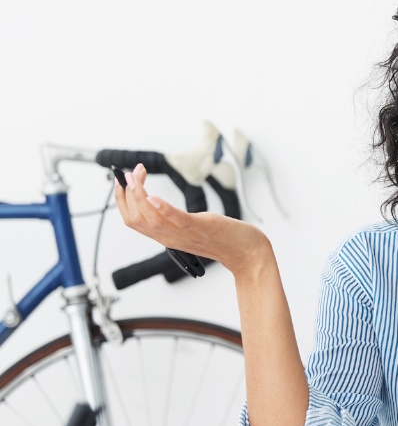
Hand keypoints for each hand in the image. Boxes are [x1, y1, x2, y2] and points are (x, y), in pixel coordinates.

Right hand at [114, 163, 270, 276]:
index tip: (122, 181)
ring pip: (150, 218)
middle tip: (130, 172)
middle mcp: (170, 237)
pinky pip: (177, 219)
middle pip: (135, 218)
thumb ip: (172, 220)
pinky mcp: (200, 227)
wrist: (247, 252)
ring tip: (136, 176)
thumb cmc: (221, 238)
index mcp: (165, 236)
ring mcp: (184, 233)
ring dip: (138, 195)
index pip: (132, 220)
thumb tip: (157, 203)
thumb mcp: (189, 228)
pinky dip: (163, 208)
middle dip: (127, 193)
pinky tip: (154, 196)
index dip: (122, 199)